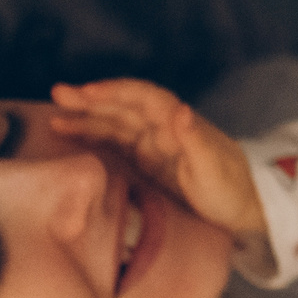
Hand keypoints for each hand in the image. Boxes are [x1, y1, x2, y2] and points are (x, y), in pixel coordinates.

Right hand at [50, 80, 266, 247]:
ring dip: (86, 119)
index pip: (142, 98)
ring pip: (114, 123)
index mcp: (177, 122)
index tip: (86, 93)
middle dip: (91, 100)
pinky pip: (115, 143)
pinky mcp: (147, 160)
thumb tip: (180, 110)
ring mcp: (153, 142)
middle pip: (122, 106)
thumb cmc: (230, 187)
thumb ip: (195, 139)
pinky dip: (94, 138)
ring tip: (54, 118)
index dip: (114, 92)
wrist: (243, 206)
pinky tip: (71, 138)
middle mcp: (162, 126)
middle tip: (57, 94)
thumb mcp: (212, 167)